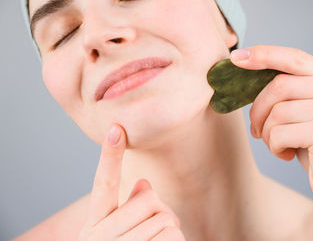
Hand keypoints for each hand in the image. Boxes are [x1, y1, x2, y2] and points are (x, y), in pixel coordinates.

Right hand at [78, 124, 184, 240]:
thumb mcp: (119, 234)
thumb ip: (130, 208)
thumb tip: (143, 183)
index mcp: (93, 225)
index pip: (103, 183)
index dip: (110, 156)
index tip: (115, 128)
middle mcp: (98, 237)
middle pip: (148, 198)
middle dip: (161, 211)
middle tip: (157, 230)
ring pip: (164, 217)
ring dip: (170, 230)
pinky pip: (173, 234)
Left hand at [230, 45, 312, 210]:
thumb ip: (295, 92)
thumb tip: (251, 73)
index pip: (296, 58)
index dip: (264, 55)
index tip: (236, 58)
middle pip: (280, 85)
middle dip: (258, 109)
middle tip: (257, 129)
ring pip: (278, 111)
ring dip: (267, 133)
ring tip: (279, 145)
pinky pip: (280, 132)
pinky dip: (275, 147)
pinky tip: (288, 155)